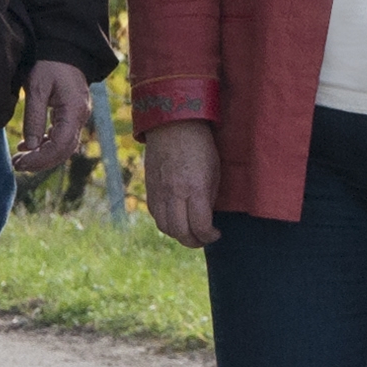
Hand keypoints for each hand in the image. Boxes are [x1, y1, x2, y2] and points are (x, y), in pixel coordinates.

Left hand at [12, 59, 91, 174]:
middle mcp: (80, 117)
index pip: (60, 146)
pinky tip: (28, 146)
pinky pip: (62, 137)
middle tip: (16, 164)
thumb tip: (30, 146)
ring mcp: (78, 117)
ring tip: (20, 159)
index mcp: (74, 111)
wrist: (64, 48)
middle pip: (64, 151)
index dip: (40, 158)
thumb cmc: (49, 64)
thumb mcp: (37, 88)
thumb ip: (34, 117)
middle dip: (40, 162)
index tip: (20, 162)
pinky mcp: (72, 115)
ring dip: (43, 156)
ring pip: (64, 147)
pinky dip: (46, 145)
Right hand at [142, 120, 222, 247]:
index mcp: (195, 188)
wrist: (173, 124)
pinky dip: (166, 222)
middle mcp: (174, 193)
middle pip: (179, 232)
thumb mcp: (214, 171)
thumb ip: (208, 197)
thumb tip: (207, 218)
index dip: (209, 237)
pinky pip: (155, 214)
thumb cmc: (200, 146)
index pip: (199, 226)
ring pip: (164, 227)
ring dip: (178, 234)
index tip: (216, 234)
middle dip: (193, 241)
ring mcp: (159, 192)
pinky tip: (176, 218)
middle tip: (203, 239)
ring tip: (190, 231)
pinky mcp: (149, 188)